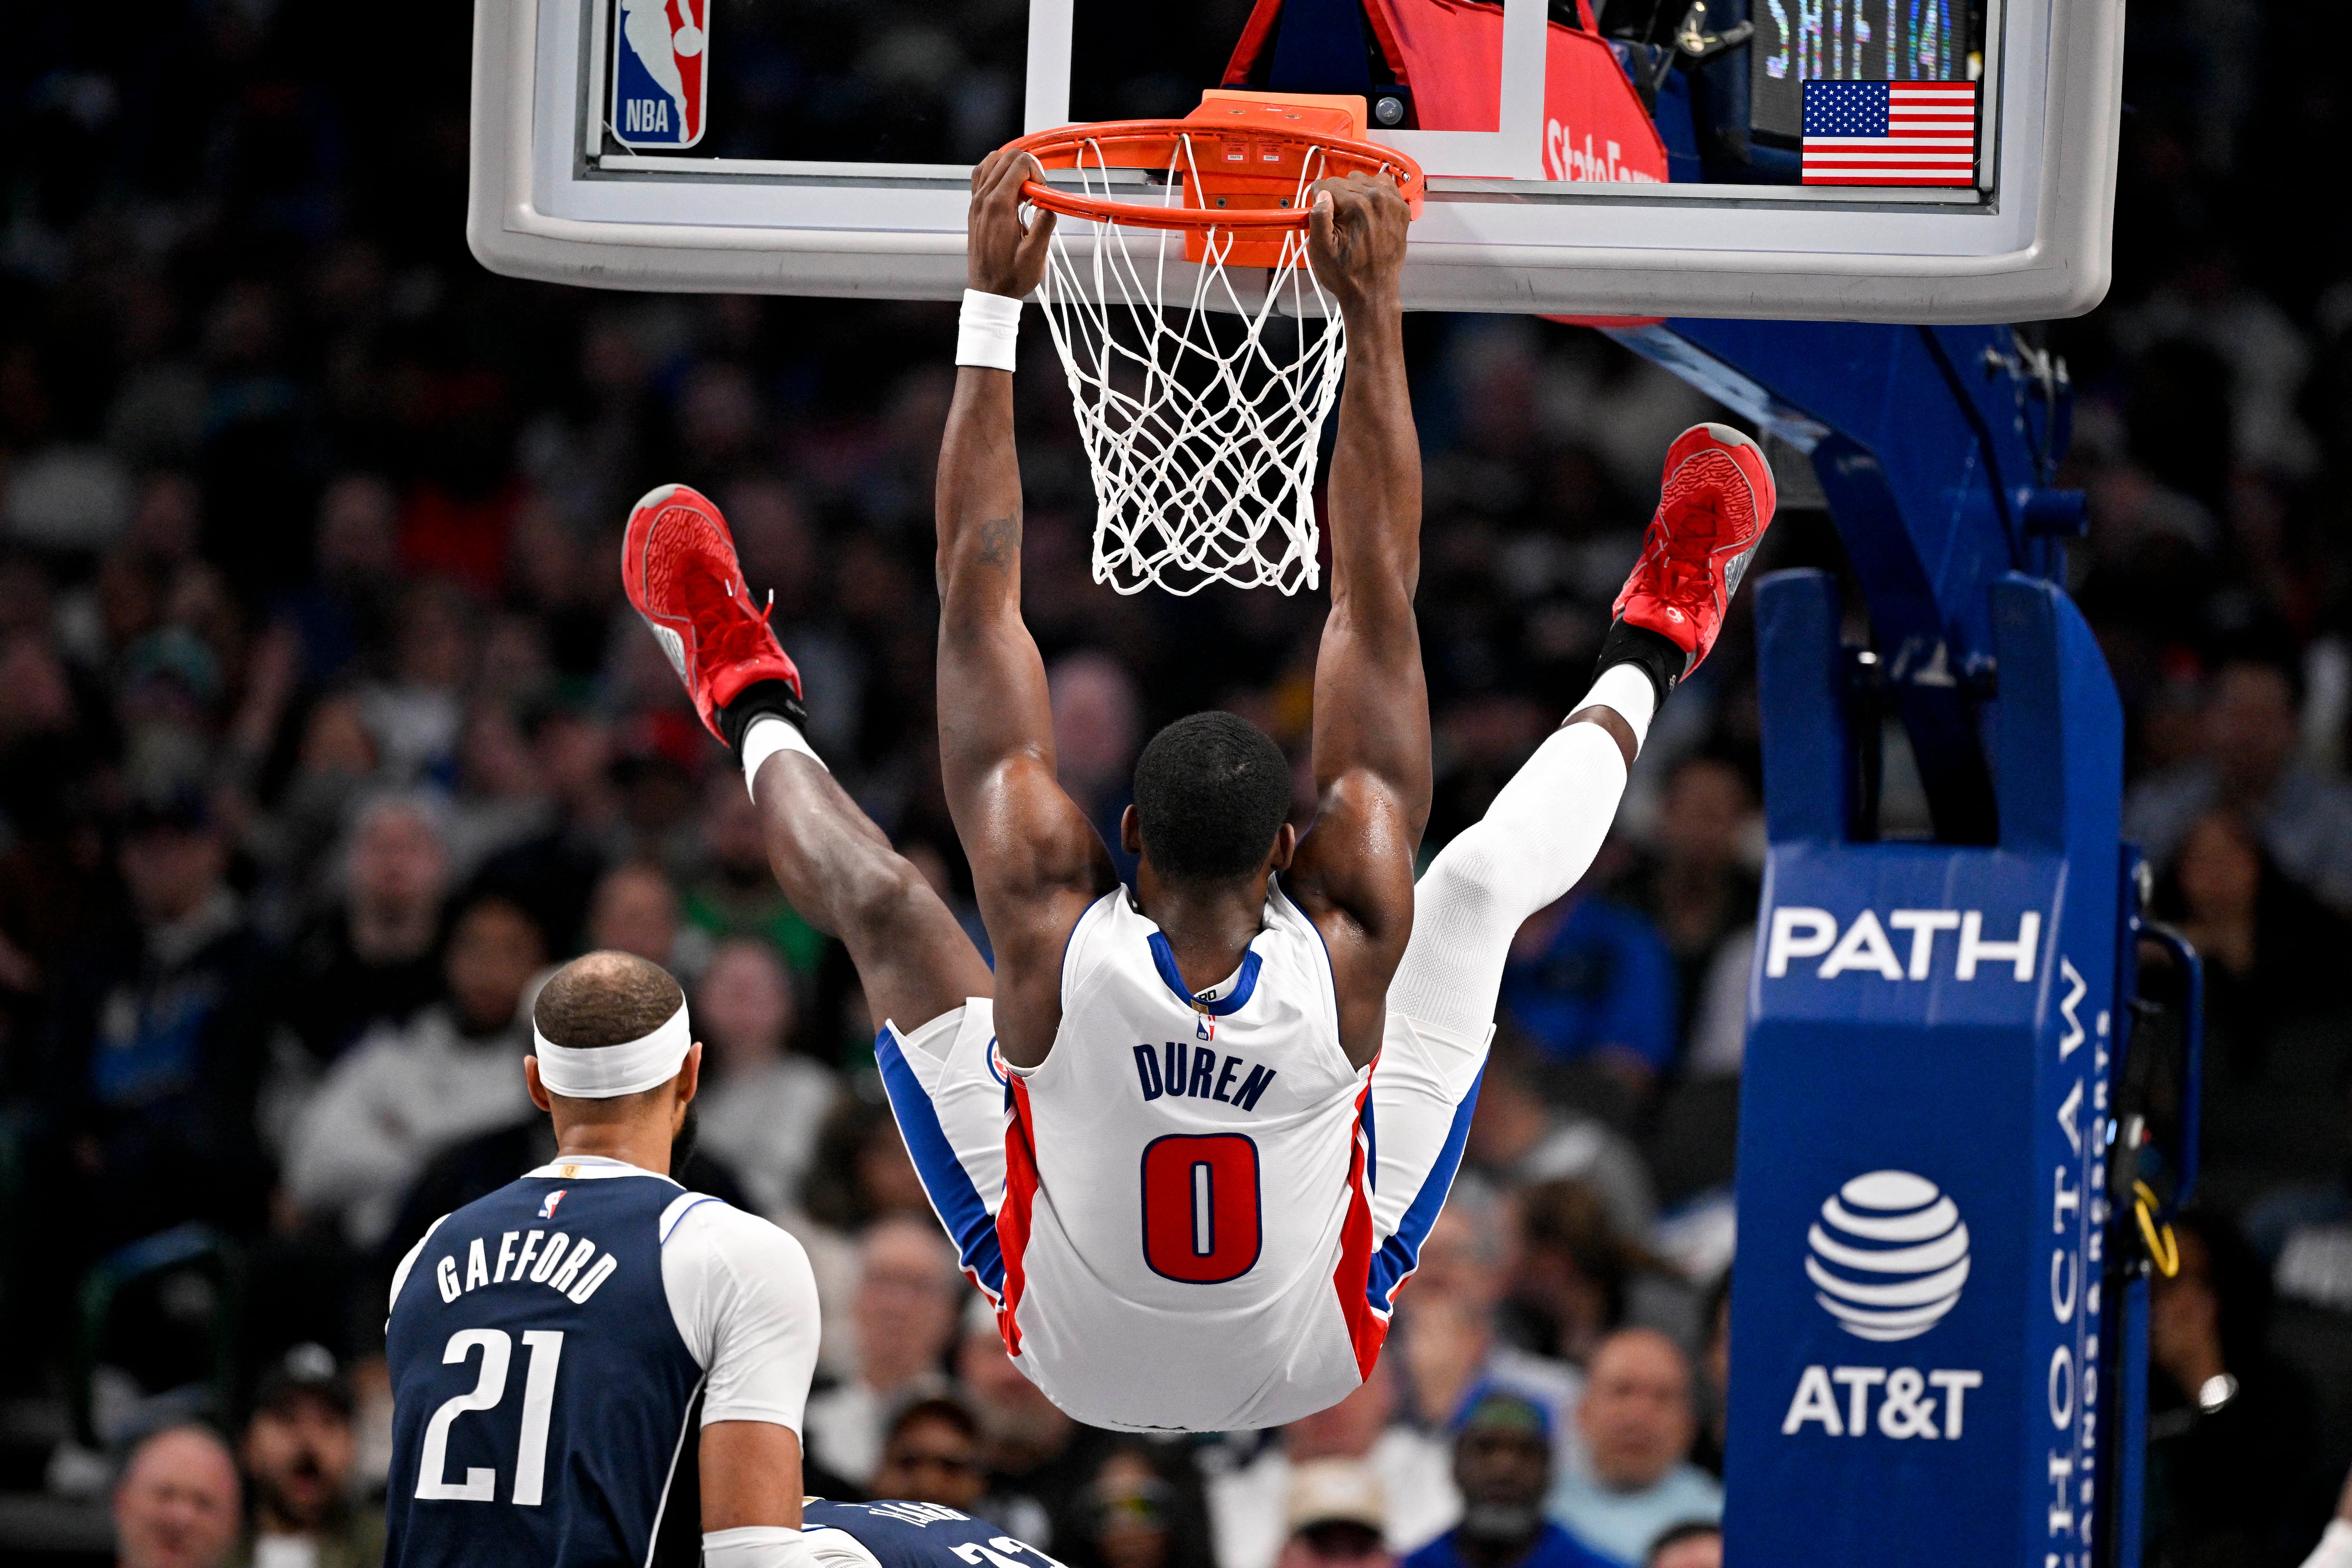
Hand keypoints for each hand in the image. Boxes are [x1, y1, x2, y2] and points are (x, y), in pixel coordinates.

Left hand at [967, 147, 1056, 298]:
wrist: (988, 292)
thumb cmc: (1010, 277)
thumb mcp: (1035, 255)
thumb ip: (1044, 224)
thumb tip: (1049, 203)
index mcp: (998, 206)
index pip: (1019, 163)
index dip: (1037, 172)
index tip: (1042, 193)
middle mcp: (983, 199)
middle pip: (1005, 157)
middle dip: (1027, 167)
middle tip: (1036, 191)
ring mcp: (976, 201)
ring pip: (991, 161)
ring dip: (1011, 168)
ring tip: (1023, 190)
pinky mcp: (974, 207)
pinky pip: (981, 175)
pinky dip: (997, 173)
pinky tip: (1010, 191)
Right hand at [1305, 171, 1409, 313]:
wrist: (1373, 290)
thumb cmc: (1345, 274)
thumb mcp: (1320, 250)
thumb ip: (1318, 218)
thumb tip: (1321, 194)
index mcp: (1355, 205)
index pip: (1325, 185)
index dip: (1318, 202)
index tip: (1324, 219)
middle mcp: (1376, 197)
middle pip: (1343, 181)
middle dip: (1336, 199)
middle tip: (1339, 223)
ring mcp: (1392, 201)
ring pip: (1362, 179)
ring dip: (1354, 193)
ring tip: (1354, 217)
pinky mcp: (1401, 208)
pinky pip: (1384, 184)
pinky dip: (1374, 192)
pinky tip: (1369, 211)